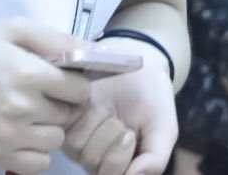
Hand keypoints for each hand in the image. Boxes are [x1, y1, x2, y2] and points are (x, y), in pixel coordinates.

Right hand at [0, 18, 91, 174]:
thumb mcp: (12, 30)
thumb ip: (56, 39)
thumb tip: (94, 52)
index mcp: (29, 73)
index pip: (80, 90)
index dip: (72, 84)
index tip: (58, 80)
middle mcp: (23, 108)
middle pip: (69, 114)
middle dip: (59, 103)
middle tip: (35, 93)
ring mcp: (11, 136)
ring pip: (56, 139)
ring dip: (48, 127)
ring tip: (25, 112)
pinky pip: (40, 163)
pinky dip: (35, 150)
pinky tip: (20, 132)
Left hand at [62, 40, 175, 174]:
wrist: (138, 62)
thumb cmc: (152, 99)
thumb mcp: (163, 130)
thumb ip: (155, 159)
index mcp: (119, 165)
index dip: (119, 158)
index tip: (131, 134)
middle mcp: (96, 157)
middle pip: (93, 163)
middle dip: (110, 137)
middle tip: (120, 118)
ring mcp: (78, 137)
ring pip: (77, 146)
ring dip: (95, 123)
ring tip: (107, 107)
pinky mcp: (64, 117)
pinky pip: (64, 125)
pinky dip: (79, 112)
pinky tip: (89, 99)